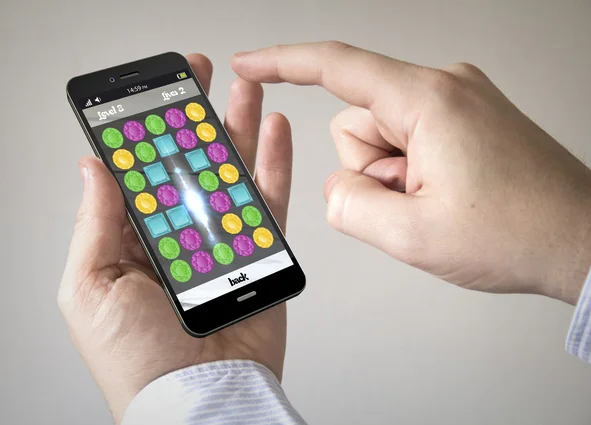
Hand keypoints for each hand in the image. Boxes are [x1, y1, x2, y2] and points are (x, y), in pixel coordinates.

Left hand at [58, 54, 292, 423]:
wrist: (200, 398)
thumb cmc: (137, 359)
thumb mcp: (91, 287)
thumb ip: (97, 223)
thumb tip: (96, 167)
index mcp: (134, 240)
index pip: (141, 174)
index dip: (147, 133)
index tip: (154, 97)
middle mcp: (180, 235)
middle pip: (190, 166)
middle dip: (196, 120)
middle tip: (200, 78)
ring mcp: (222, 241)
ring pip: (232, 175)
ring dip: (238, 130)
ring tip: (243, 90)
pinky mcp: (260, 253)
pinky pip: (269, 202)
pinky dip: (274, 165)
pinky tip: (274, 132)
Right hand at [232, 41, 590, 304]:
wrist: (581, 240)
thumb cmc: (521, 232)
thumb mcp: (414, 235)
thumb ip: (351, 207)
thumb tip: (337, 189)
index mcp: (429, 101)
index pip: (337, 67)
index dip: (283, 63)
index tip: (250, 64)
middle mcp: (445, 88)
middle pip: (357, 123)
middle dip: (370, 170)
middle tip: (415, 202)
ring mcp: (457, 102)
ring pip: (381, 138)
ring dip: (394, 178)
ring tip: (436, 201)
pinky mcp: (464, 119)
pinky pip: (408, 142)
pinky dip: (412, 174)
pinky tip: (447, 195)